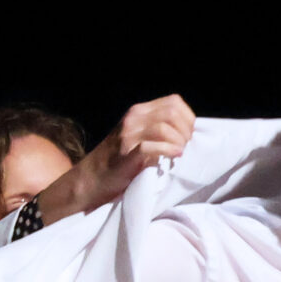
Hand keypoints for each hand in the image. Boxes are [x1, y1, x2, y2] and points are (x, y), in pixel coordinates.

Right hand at [36, 94, 196, 223]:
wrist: (91, 179)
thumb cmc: (119, 162)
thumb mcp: (138, 137)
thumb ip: (157, 130)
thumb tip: (188, 135)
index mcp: (139, 112)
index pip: (174, 102)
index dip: (187, 118)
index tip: (189, 136)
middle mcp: (133, 118)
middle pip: (172, 113)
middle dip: (185, 130)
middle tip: (186, 147)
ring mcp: (128, 134)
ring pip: (164, 127)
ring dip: (178, 142)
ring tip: (179, 154)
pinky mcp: (126, 153)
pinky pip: (152, 146)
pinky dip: (168, 151)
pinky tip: (174, 158)